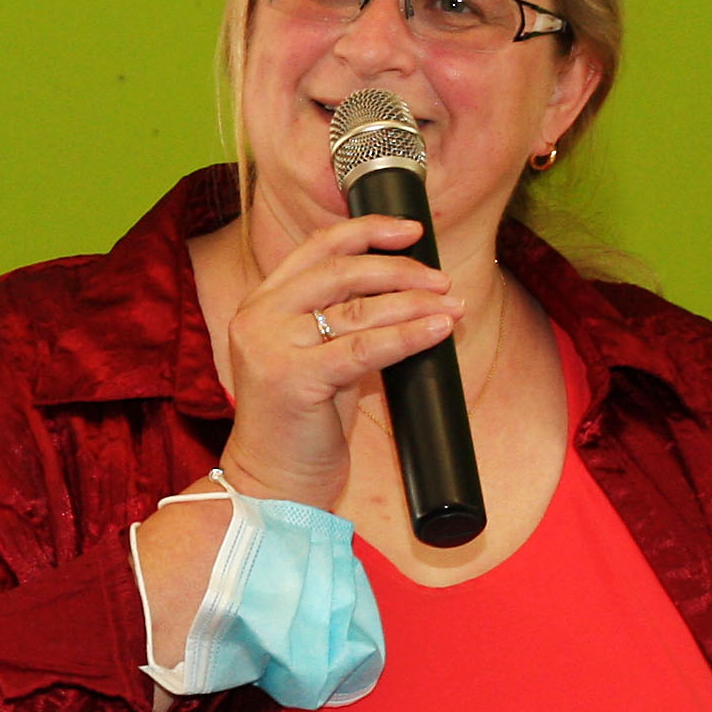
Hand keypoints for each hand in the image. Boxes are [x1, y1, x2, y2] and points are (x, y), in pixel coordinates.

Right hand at [211, 214, 455, 507]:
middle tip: (441, 279)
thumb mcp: (317, 356)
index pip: (316, 248)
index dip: (366, 231)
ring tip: (452, 304)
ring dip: (415, 302)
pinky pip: (365, 347)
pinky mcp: (292, 378)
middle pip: (341, 269)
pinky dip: (409, 335)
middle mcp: (259, 317)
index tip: (410, 229)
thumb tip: (408, 289)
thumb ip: (341, 318)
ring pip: (359, 308)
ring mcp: (271, 346)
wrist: (274, 481)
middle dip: (400, 269)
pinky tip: (438, 329)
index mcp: (260, 304)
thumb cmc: (302, 423)